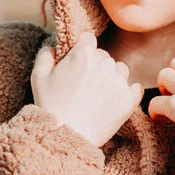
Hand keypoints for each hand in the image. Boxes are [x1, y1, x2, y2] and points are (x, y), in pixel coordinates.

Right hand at [30, 31, 143, 146]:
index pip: (88, 39)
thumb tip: (55, 45)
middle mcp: (105, 63)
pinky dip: (127, 92)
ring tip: (97, 95)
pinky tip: (114, 101)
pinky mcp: (130, 98)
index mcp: (84, 53)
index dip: (82, 49)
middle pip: (104, 56)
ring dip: (112, 77)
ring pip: (120, 70)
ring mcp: (119, 81)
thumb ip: (47, 53)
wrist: (67, 136)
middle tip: (83, 85)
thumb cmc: (50, 106)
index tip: (78, 62)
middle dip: (95, 66)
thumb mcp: (39, 76)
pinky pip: (135, 88)